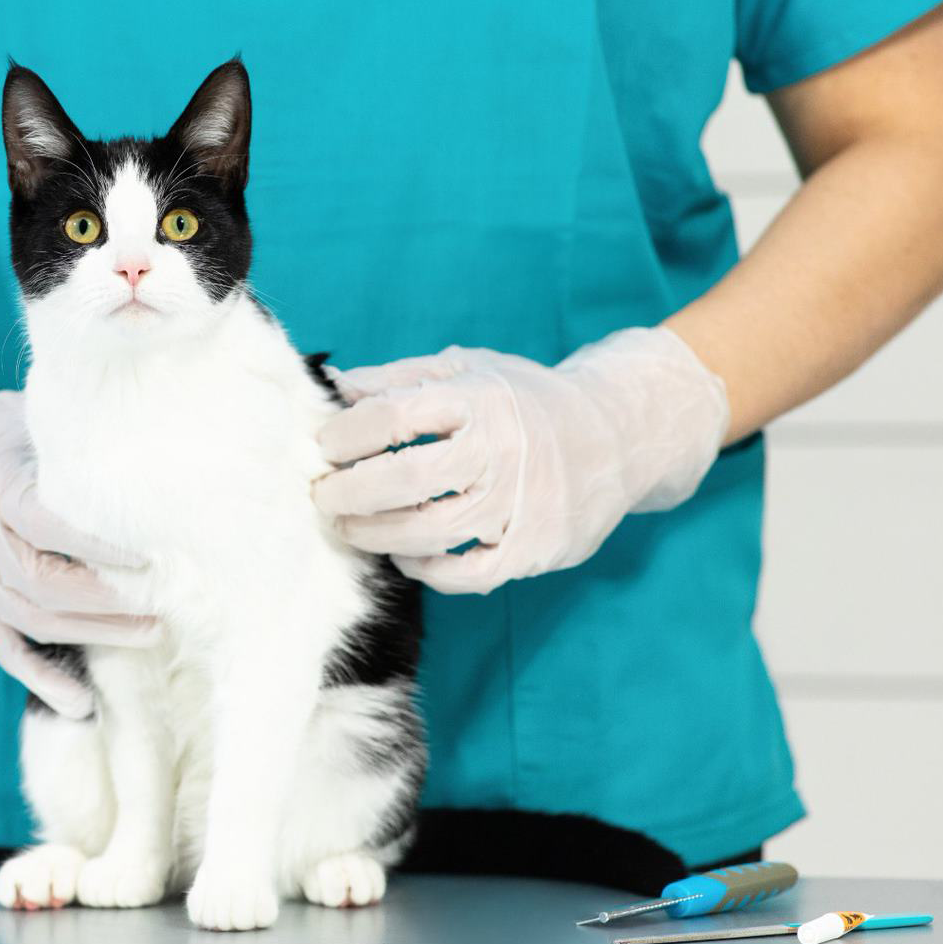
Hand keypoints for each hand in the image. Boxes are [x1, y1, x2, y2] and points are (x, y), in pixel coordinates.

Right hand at [0, 346, 157, 717]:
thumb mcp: (23, 417)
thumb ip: (72, 437)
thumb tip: (144, 436)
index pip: (47, 523)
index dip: (96, 545)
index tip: (147, 555)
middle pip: (43, 582)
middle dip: (107, 599)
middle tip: (164, 603)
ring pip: (32, 619)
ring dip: (93, 633)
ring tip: (151, 633)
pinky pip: (5, 649)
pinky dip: (41, 678)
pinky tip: (82, 703)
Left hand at [312, 327, 729, 594]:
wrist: (620, 432)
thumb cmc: (524, 399)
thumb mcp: (467, 368)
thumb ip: (397, 378)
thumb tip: (331, 384)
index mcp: (479, 398)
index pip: (393, 416)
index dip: (344, 435)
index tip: (322, 446)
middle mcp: (501, 450)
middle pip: (405, 479)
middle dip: (348, 491)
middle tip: (322, 495)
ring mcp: (521, 503)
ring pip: (429, 532)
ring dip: (374, 534)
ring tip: (349, 525)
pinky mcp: (537, 547)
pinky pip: (468, 575)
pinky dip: (426, 570)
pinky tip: (405, 554)